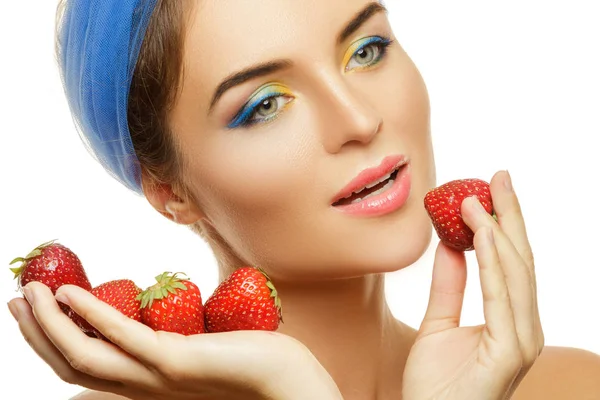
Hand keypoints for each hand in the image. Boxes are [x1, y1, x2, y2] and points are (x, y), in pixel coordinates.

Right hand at [8, 283, 341, 399]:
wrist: (292, 387)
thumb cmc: (256, 362)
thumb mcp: (208, 346)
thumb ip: (186, 333)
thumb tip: (179, 307)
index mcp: (148, 383)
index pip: (87, 367)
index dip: (55, 340)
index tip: (39, 308)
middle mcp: (144, 386)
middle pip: (74, 365)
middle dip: (39, 333)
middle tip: (17, 299)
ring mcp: (158, 377)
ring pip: (85, 357)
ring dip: (51, 324)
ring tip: (31, 292)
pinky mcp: (177, 362)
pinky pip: (123, 339)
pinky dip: (92, 315)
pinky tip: (71, 293)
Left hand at [403, 171, 543, 399]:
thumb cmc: (434, 384)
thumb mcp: (437, 323)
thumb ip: (449, 285)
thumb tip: (451, 244)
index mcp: (510, 320)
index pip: (511, 262)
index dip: (505, 222)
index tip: (491, 187)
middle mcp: (523, 328)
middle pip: (520, 260)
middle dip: (509, 215)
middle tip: (497, 176)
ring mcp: (520, 341)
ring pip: (515, 274)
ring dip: (498, 231)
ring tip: (478, 198)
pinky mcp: (509, 353)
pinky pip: (500, 298)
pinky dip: (493, 263)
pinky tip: (483, 234)